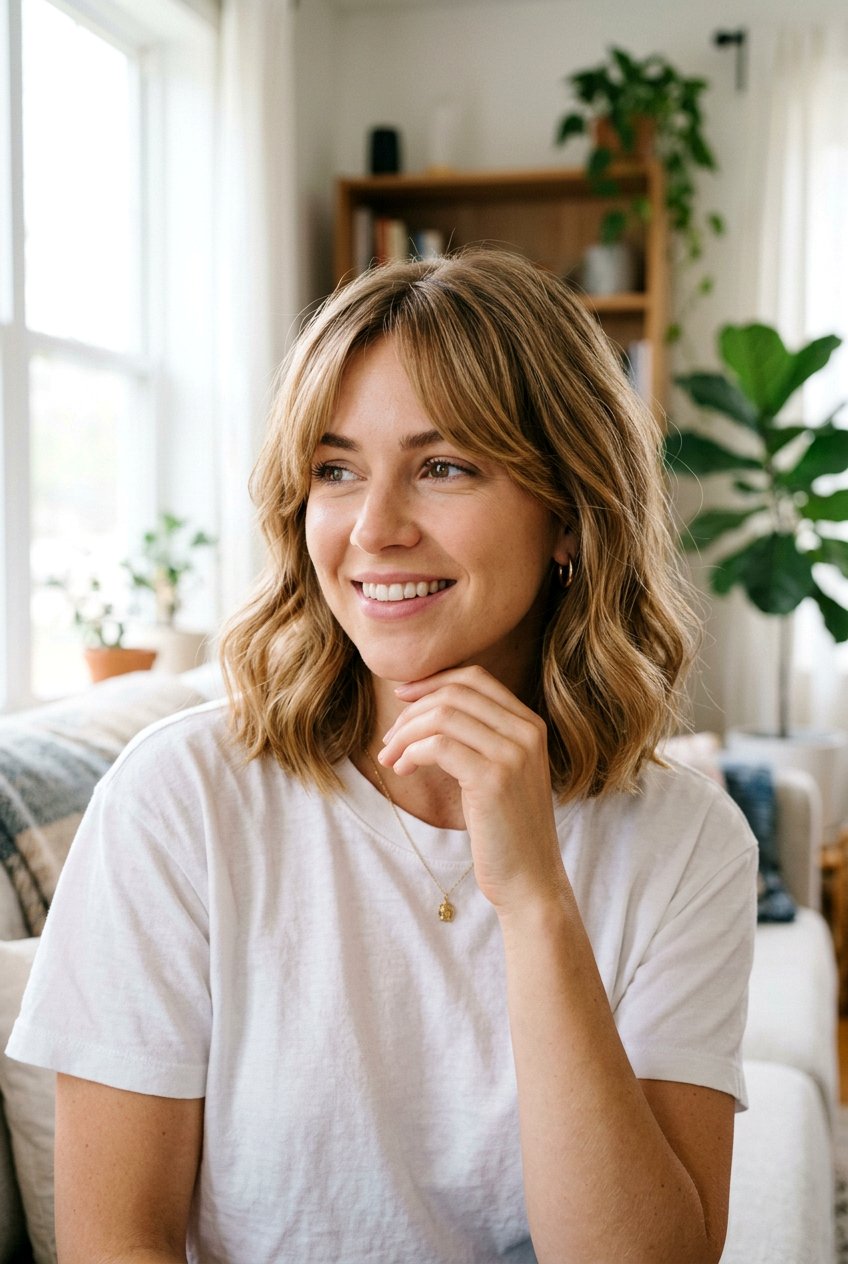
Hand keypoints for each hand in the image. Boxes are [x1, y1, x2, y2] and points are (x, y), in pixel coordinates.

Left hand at [379, 665, 567, 914]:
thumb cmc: (505, 828)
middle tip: (390, 738)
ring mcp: (513, 754)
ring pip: (442, 716)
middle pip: (455, 693)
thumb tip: (425, 707)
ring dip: (405, 734)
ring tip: (391, 757)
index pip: (475, 678)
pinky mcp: (493, 779)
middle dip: (412, 710)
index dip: (432, 681)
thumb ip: (478, 737)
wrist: (530, 879)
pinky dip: (411, 753)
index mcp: (530, 725)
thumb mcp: (499, 771)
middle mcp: (527, 732)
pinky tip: (403, 770)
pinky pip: (438, 746)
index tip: (402, 697)